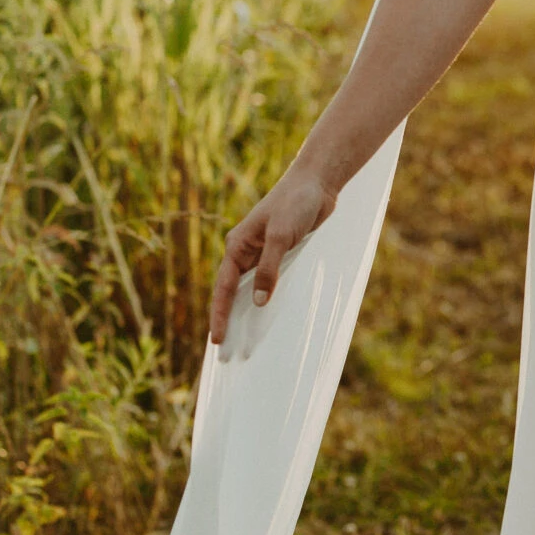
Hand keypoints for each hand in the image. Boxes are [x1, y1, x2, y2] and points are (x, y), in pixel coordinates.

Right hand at [207, 165, 337, 345]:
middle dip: (230, 319)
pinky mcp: (281, 253)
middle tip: (228, 350)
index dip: (220, 315)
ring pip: (252, 289)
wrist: (317, 184)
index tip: (217, 340)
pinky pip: (271, 282)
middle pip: (233, 292)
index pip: (223, 288)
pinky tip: (272, 316)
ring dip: (250, 312)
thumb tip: (257, 302)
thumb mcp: (280, 236)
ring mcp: (263, 254)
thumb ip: (269, 269)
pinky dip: (269, 299)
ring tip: (248, 340)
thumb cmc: (296, 204)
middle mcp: (246, 252)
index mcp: (238, 246)